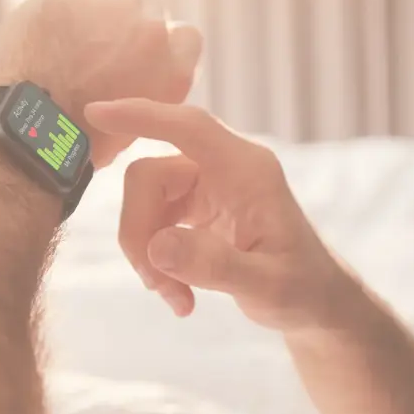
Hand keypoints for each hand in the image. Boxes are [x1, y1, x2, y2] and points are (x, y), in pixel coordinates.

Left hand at [0, 0, 202, 167]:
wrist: (26, 138)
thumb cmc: (75, 143)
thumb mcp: (136, 126)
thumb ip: (150, 88)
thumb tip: (142, 68)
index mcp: (174, 70)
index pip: (185, 34)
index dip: (161, 40)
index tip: (139, 50)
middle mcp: (151, 34)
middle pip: (152, 4)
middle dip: (130, 18)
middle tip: (100, 38)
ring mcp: (111, 7)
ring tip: (79, 16)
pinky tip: (58, 0)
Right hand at [83, 98, 356, 333]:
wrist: (316, 303)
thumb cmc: (302, 290)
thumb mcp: (266, 286)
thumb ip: (215, 266)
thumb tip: (157, 246)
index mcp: (248, 170)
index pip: (188, 127)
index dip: (142, 115)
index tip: (97, 110)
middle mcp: (227, 169)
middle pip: (150, 176)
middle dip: (139, 232)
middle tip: (155, 284)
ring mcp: (210, 187)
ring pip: (146, 201)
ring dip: (147, 254)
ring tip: (175, 298)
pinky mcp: (199, 208)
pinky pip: (155, 222)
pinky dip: (156, 261)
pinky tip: (181, 296)